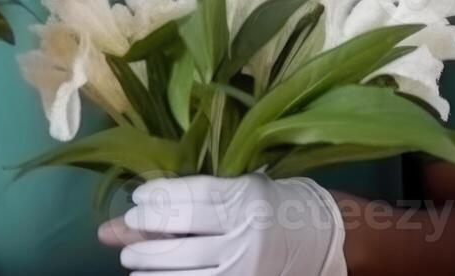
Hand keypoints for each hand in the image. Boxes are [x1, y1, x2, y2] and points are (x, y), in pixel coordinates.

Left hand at [98, 174, 345, 275]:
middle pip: (179, 233)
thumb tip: (136, 202)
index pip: (189, 196)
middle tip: (126, 231)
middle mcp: (244, 232)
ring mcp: (244, 265)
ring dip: (149, 265)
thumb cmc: (279, 205)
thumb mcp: (242, 187)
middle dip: (143, 235)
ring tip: (133, 260)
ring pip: (182, 268)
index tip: (138, 198)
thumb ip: (195, 195)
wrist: (327, 238)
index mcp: (246, 197)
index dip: (157, 198)